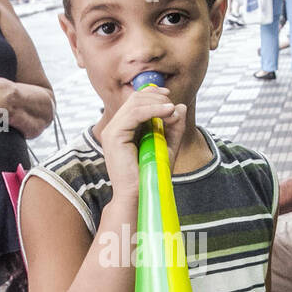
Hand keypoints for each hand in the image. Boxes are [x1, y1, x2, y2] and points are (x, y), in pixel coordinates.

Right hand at [92, 85, 186, 200]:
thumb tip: (180, 107)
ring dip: (157, 103)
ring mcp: (112, 131)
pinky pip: (134, 114)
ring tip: (172, 109)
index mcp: (123, 130)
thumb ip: (174, 128)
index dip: (152, 95)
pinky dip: (153, 110)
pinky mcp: (114, 136)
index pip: (135, 102)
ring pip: (134, 103)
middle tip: (172, 103)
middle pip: (134, 99)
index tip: (169, 97)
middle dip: (155, 97)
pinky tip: (167, 112)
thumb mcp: (168, 146)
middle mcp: (114, 128)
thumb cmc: (152, 176)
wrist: (140, 196)